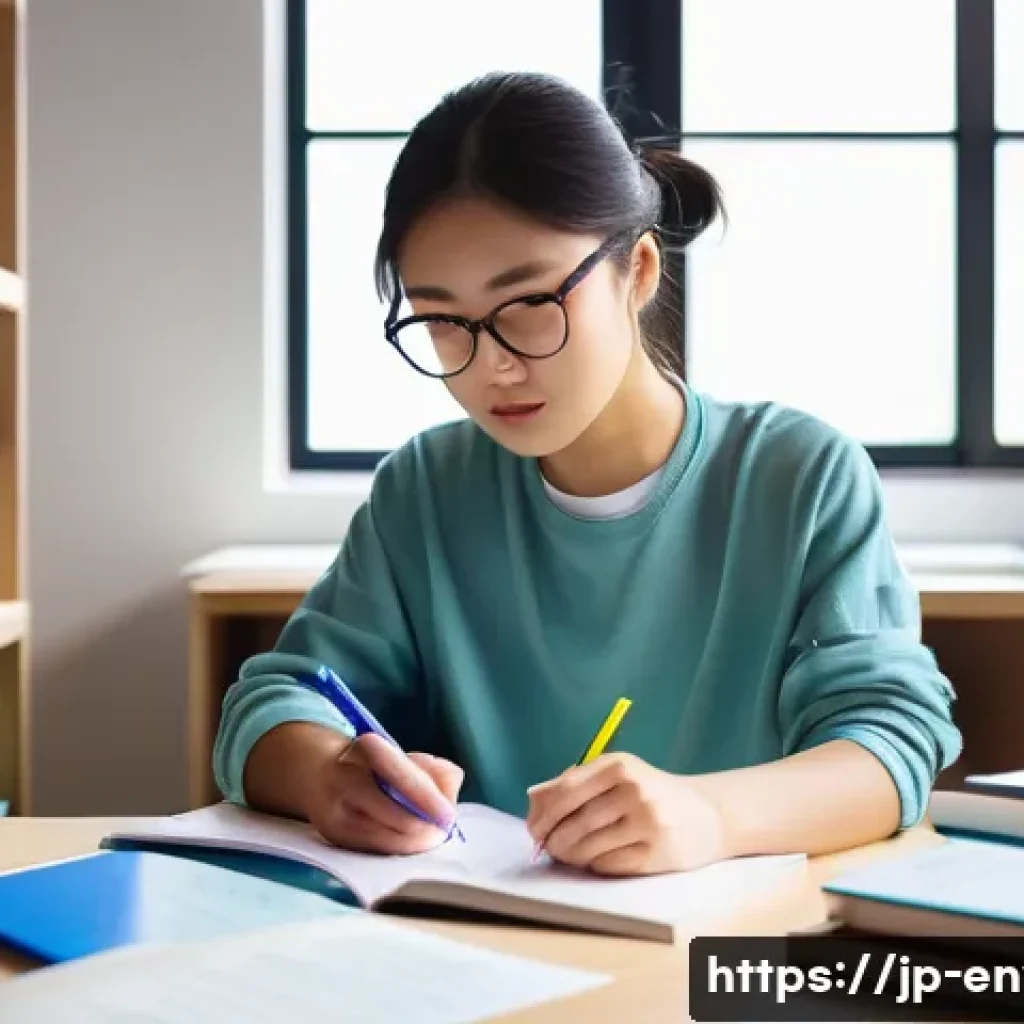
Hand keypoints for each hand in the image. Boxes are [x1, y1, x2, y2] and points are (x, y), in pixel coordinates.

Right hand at [305, 734, 463, 854]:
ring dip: (416, 844)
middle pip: (399, 817)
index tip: (449, 817)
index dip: (429, 800)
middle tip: (443, 831)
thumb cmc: (372, 766)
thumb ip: (434, 770)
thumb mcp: (402, 755)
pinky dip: (398, 849)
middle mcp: (346, 779)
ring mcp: (336, 811)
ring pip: (389, 841)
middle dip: (428, 830)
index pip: (402, 776)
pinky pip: (376, 850)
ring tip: (428, 837)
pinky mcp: (333, 837)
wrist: (317, 774)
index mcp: (368, 749)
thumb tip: (449, 796)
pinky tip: (406, 842)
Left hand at [526, 753, 727, 875]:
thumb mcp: (617, 775)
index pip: (567, 791)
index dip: (544, 814)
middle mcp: (634, 791)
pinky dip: (595, 865)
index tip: (533, 829)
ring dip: (570, 856)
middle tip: (547, 847)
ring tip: (568, 854)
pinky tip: (597, 859)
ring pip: (589, 847)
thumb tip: (532, 801)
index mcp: (619, 766)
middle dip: (554, 839)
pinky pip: (609, 865)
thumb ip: (575, 782)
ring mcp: (647, 824)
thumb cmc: (649, 793)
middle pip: (576, 822)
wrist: (707, 815)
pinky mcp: (656, 854)